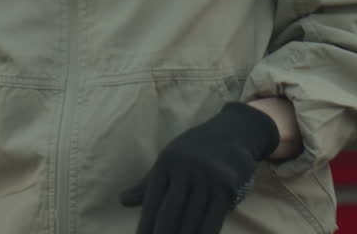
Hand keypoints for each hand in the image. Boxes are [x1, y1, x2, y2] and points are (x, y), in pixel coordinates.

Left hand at [120, 102, 279, 233]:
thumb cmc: (194, 150)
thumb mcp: (169, 159)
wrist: (234, 132)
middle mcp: (186, 169)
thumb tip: (122, 200)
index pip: (152, 202)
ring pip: (192, 220)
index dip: (145, 227)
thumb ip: (147, 183)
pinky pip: (213, 220)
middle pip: (170, 214)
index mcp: (166, 163)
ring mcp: (208, 179)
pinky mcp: (227, 188)